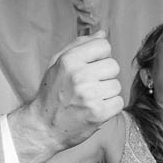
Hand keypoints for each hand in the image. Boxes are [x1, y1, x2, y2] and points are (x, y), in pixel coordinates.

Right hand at [13, 32, 122, 154]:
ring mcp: (90, 95)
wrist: (43, 127)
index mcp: (69, 61)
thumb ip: (79, 46)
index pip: (104, 46)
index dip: (100, 57)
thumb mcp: (57, 64)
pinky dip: (110, 107)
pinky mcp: (98, 113)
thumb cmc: (51, 95)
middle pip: (113, 66)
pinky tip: (95, 109)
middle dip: (104, 76)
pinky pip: (118, 102)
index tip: (90, 68)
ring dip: (107, 93)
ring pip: (116, 85)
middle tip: (89, 86)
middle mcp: (80, 76)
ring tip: (90, 99)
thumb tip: (102, 34)